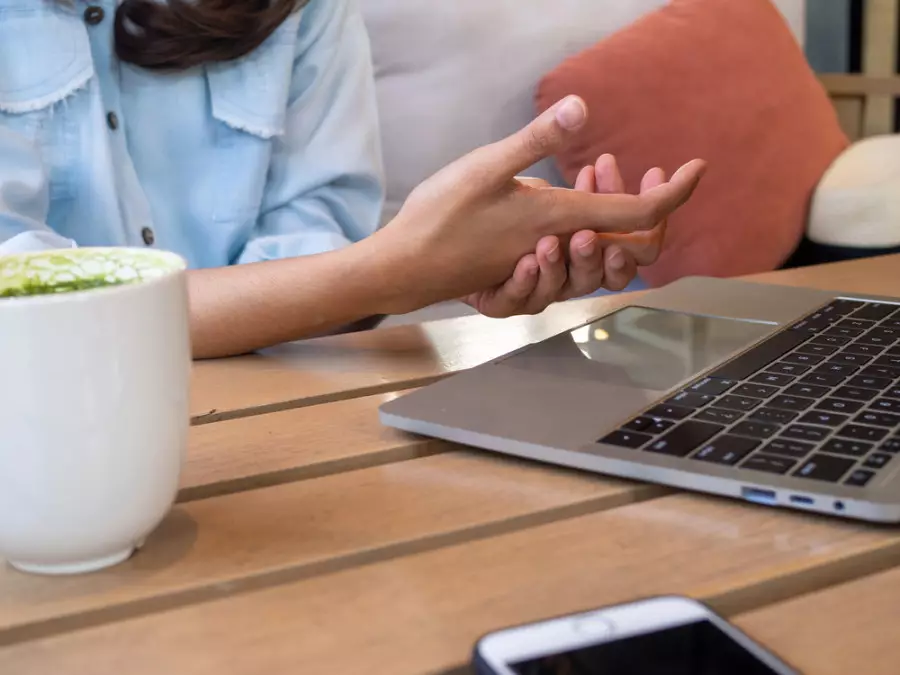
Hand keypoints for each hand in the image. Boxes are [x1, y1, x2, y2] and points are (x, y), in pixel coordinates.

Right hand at [367, 96, 705, 314]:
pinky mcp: (528, 271)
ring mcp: (545, 265)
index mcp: (560, 221)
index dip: (676, 193)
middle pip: (635, 246)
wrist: (407, 266)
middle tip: (627, 165)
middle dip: (649, 205)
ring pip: (606, 254)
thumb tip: (582, 106)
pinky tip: (567, 201)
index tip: (697, 168)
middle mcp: (561, 250)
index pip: (640, 216)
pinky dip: (585, 230)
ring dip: (611, 213)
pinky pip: (576, 262)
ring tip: (593, 170)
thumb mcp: (486, 167)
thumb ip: (537, 140)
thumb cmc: (441, 218)